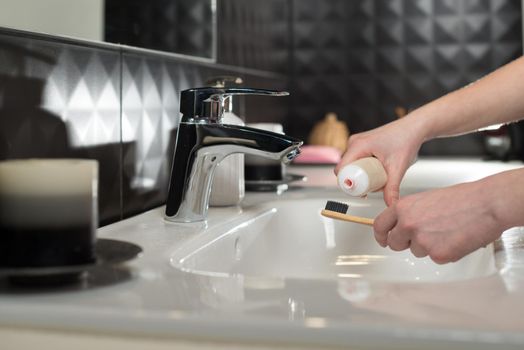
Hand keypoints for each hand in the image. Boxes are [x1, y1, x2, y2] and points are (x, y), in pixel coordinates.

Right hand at [335, 117, 424, 205]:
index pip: (341, 170)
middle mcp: (354, 143)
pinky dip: (365, 169)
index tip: (360, 192)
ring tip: (380, 179)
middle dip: (357, 182)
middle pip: (346, 169)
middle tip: (372, 188)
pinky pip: (357, 160)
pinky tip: (378, 172)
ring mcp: (358, 142)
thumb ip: (392, 188)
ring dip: (362, 175)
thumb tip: (390, 204)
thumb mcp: (398, 167)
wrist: (414, 127)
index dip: (347, 184)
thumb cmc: (406, 140)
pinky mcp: (363, 144)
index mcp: (358, 146)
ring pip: (352, 165)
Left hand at [373, 180, 504, 263]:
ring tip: (446, 231)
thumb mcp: (426, 198)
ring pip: (417, 251)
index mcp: (404, 208)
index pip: (380, 226)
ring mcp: (422, 241)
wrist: (487, 204)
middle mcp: (408, 224)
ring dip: (428, 246)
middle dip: (405, 243)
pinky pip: (435, 258)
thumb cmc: (463, 198)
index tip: (383, 239)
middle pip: (395, 243)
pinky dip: (445, 252)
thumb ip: (410, 212)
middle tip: (421, 236)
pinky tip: (456, 238)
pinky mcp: (438, 255)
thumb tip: (402, 225)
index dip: (381, 235)